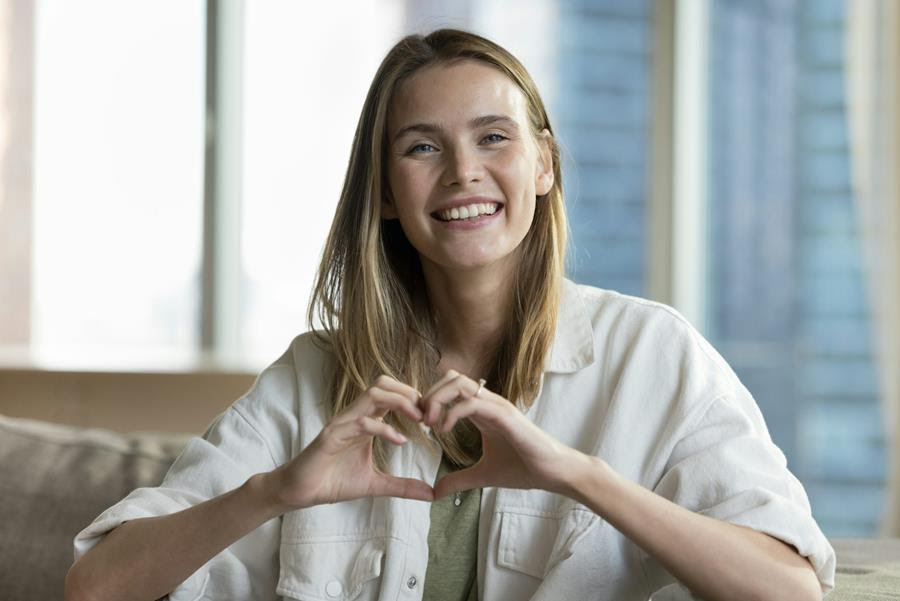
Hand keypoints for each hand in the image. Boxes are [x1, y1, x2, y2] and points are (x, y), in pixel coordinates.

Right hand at [266, 375, 434, 509]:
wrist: (300, 492)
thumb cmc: (333, 481)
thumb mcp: (375, 485)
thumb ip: (402, 486)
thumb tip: (431, 494)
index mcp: (365, 421)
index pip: (391, 393)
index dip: (414, 399)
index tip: (432, 417)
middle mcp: (354, 416)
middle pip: (383, 383)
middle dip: (409, 393)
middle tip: (428, 415)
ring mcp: (342, 423)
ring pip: (373, 394)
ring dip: (400, 402)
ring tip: (419, 420)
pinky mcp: (331, 436)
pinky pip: (360, 422)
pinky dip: (384, 428)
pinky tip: (400, 441)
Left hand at [420, 370, 577, 499]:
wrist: (553, 472)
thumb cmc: (524, 468)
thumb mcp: (483, 475)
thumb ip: (458, 480)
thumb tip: (435, 493)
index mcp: (483, 411)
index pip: (451, 387)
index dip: (431, 399)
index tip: (421, 423)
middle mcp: (489, 403)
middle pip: (451, 377)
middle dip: (430, 395)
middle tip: (421, 421)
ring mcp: (497, 406)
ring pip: (459, 383)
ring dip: (438, 399)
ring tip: (430, 424)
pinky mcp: (505, 416)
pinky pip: (472, 403)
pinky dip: (451, 413)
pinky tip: (443, 431)